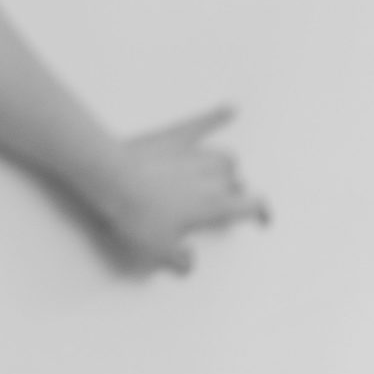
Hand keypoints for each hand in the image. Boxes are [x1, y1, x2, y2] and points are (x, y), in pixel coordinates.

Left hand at [96, 107, 271, 275]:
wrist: (111, 180)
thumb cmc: (136, 216)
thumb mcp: (158, 251)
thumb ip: (180, 261)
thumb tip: (189, 264)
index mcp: (213, 206)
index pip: (251, 205)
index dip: (261, 211)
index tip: (262, 218)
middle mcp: (212, 177)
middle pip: (235, 181)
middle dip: (231, 192)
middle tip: (216, 202)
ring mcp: (194, 154)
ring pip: (223, 156)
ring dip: (223, 165)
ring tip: (217, 173)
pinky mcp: (174, 137)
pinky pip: (201, 123)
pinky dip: (217, 116)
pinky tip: (230, 109)